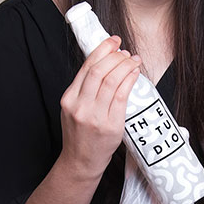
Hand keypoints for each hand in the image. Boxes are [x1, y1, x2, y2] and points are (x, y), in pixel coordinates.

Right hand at [59, 35, 141, 178]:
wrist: (81, 162)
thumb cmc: (80, 136)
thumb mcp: (74, 109)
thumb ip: (85, 90)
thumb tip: (105, 64)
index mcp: (69, 99)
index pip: (87, 67)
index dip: (102, 50)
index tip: (113, 42)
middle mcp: (80, 106)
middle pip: (100, 71)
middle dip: (115, 55)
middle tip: (125, 51)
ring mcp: (95, 116)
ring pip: (112, 81)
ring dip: (125, 66)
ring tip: (133, 61)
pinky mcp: (111, 126)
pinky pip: (122, 96)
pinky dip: (130, 81)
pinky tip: (135, 74)